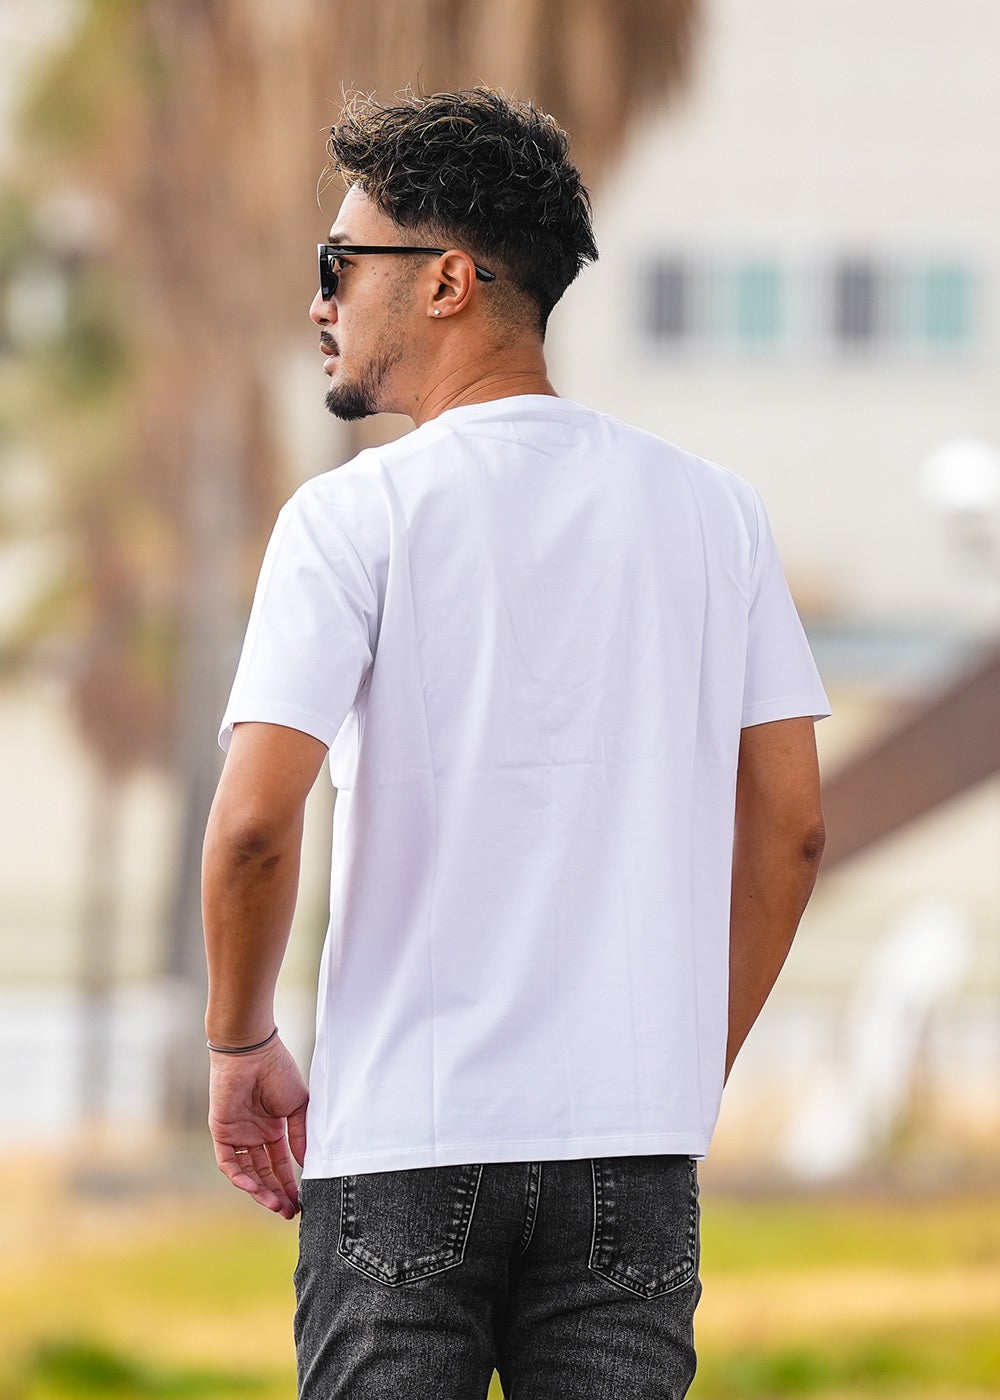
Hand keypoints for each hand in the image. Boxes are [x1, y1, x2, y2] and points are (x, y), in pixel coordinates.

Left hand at [208, 1036, 308, 1218]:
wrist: (254, 1053)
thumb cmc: (279, 1071)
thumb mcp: (299, 1106)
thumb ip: (300, 1136)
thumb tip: (305, 1164)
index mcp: (273, 1128)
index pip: (280, 1163)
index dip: (289, 1183)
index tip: (301, 1202)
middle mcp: (254, 1135)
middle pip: (264, 1173)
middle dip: (276, 1193)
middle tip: (289, 1212)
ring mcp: (238, 1135)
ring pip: (247, 1172)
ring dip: (260, 1190)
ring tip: (276, 1205)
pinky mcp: (222, 1133)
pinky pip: (229, 1162)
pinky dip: (239, 1177)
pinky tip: (254, 1187)